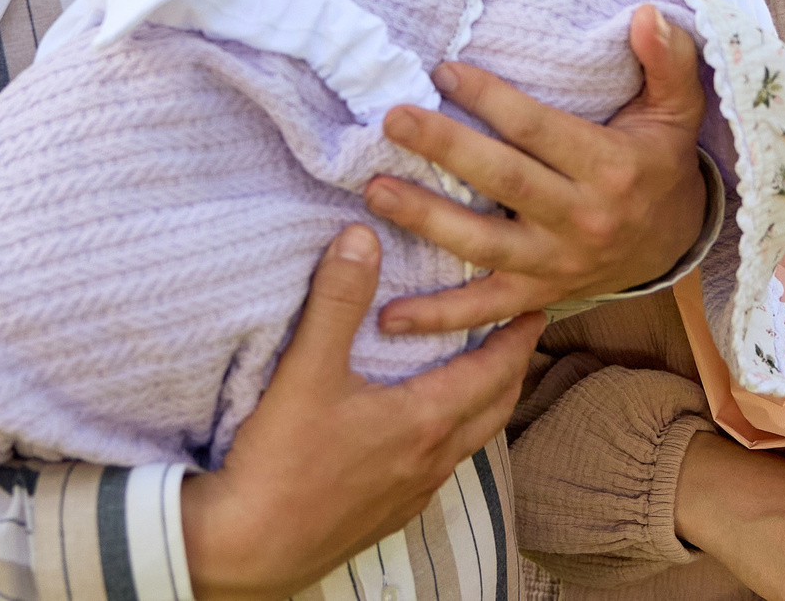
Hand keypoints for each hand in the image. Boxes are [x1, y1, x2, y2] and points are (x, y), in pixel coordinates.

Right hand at [179, 225, 542, 600]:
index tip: (536, 309)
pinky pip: (438, 470)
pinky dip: (450, 439)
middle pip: (493, 410)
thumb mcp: (306, 370)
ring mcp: (410, 494)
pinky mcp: (386, 516)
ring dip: (483, 407)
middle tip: (519, 339)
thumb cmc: (280, 462)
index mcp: (423, 421)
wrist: (248, 548)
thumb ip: (338, 300)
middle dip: (512, 371)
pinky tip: (425, 434)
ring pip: (468, 443)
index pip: (492, 372)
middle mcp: (430, 461)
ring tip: (479, 379)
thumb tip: (363, 236)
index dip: (516, 339)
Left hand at [367, 5, 707, 334]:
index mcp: (610, 167)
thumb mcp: (676, 108)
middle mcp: (583, 219)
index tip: (442, 71)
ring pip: (483, 243)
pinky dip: (438, 317)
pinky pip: (485, 310)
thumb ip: (668, 58)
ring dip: (426, 219)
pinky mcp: (540, 295)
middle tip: (393, 119)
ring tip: (375, 191)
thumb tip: (648, 12)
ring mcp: (558, 263)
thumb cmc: (660, 161)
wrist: (676, 241)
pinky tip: (386, 316)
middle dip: (444, 148)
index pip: (538, 129)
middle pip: (503, 180)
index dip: (490, 99)